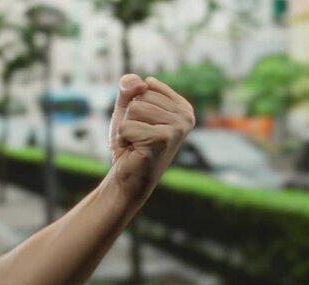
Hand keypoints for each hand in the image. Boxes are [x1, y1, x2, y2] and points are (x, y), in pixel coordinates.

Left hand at [109, 74, 194, 196]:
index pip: (147, 84)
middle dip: (130, 115)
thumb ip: (129, 87)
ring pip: (134, 108)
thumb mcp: (127, 108)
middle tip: (138, 136)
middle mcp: (186, 117)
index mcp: (183, 107)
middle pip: (142, 95)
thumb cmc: (131, 143)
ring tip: (136, 142)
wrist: (129, 177)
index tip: (142, 123)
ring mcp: (177, 128)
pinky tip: (133, 150)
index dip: (134, 103)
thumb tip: (141, 82)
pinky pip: (126, 125)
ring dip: (126, 127)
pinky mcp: (163, 140)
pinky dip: (122, 138)